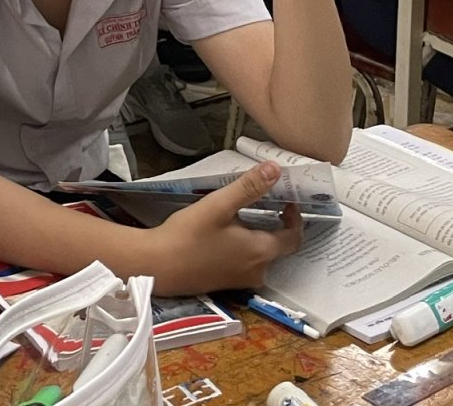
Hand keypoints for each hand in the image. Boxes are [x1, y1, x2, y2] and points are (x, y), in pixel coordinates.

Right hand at [140, 163, 302, 295]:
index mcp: (260, 251)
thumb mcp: (218, 205)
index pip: (293, 238)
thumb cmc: (188, 235)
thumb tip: (275, 169)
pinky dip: (245, 249)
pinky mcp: (226, 284)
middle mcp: (257, 271)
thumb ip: (248, 187)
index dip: (295, 219)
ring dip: (260, 238)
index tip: (287, 201)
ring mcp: (241, 280)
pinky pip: (246, 264)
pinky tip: (227, 236)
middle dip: (277, 227)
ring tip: (245, 217)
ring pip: (261, 257)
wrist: (157, 267)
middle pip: (279, 249)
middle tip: (269, 206)